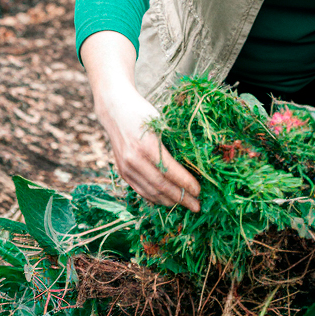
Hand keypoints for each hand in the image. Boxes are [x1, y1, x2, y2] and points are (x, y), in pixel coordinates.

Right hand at [95, 86, 201, 211]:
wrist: (115, 109)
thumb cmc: (142, 113)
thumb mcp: (161, 123)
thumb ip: (172, 144)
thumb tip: (194, 163)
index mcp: (147, 145)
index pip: (170, 171)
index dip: (186, 184)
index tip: (199, 191)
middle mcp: (134, 159)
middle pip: (161, 186)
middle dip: (181, 198)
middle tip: (197, 206)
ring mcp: (126, 167)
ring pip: (150, 192)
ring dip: (168, 201)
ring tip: (184, 205)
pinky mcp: (122, 171)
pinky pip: (140, 190)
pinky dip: (154, 197)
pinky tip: (166, 200)